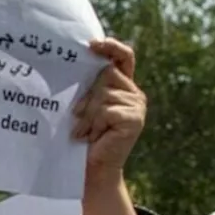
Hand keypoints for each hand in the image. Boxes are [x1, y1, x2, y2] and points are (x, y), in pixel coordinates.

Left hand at [72, 38, 146, 177]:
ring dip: (88, 114)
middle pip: (106, 74)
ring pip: (104, 94)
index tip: (92, 44)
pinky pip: (108, 110)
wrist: (90, 170)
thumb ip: (88, 86)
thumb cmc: (82, 137)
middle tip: (76, 116)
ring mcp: (137, 106)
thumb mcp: (84, 106)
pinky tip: (92, 136)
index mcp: (122, 86)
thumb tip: (77, 62)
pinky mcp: (135, 119)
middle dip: (87, 95)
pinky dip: (95, 124)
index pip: (123, 57)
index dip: (111, 47)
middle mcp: (133, 93)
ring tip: (84, 132)